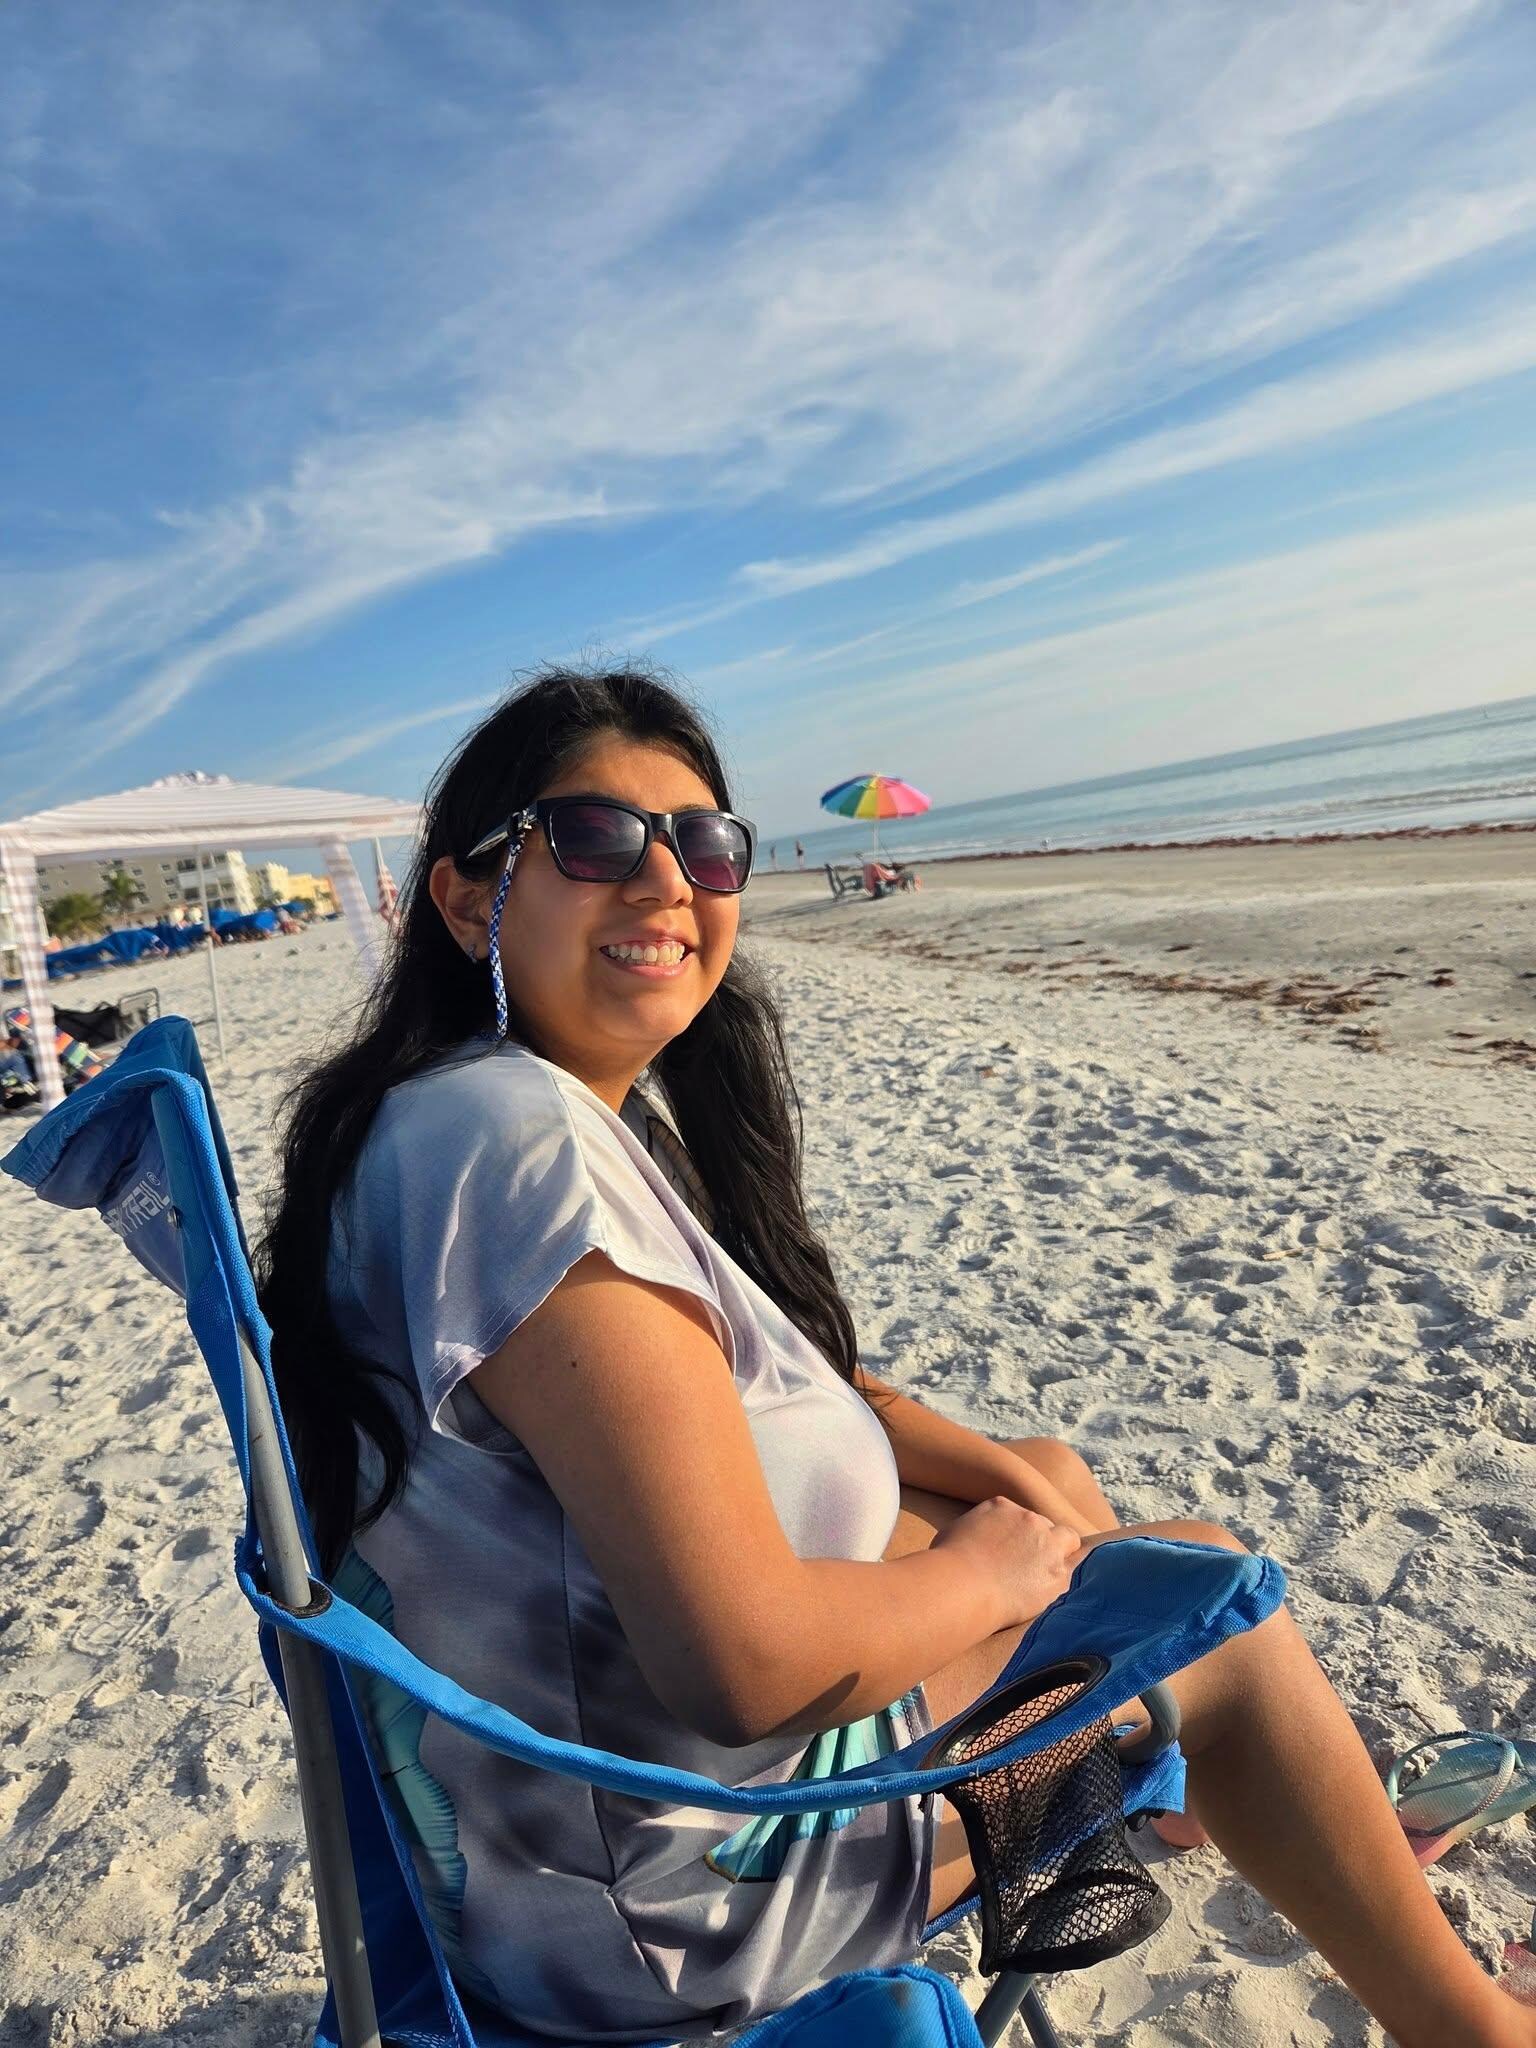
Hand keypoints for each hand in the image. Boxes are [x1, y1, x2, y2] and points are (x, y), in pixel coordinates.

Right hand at [930, 1496, 1082, 1630]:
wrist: (962, 1586)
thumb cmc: (948, 1562)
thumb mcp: (954, 1532)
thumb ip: (974, 1529)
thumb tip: (975, 1538)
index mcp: (1002, 1506)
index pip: (1019, 1516)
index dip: (1017, 1534)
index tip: (1011, 1550)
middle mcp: (1029, 1520)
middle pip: (1045, 1525)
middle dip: (1039, 1541)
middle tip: (1028, 1564)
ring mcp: (1048, 1545)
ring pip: (1068, 1539)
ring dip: (1061, 1551)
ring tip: (1049, 1570)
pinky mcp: (1058, 1574)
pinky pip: (1078, 1565)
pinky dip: (1071, 1570)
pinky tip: (1065, 1579)